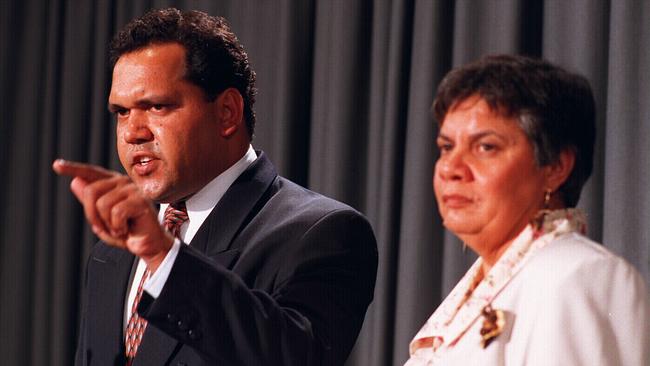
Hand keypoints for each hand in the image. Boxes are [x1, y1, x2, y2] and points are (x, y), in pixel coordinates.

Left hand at [53, 159, 172, 271]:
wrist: (148, 245)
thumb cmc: (127, 232)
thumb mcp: (102, 219)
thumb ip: (90, 202)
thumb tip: (75, 182)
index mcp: (113, 184)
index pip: (91, 173)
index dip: (73, 169)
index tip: (57, 165)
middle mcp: (123, 182)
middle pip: (90, 191)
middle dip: (92, 215)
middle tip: (105, 228)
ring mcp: (133, 190)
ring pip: (102, 204)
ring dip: (107, 224)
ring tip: (119, 229)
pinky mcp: (141, 200)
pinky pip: (117, 212)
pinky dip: (118, 227)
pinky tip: (126, 229)